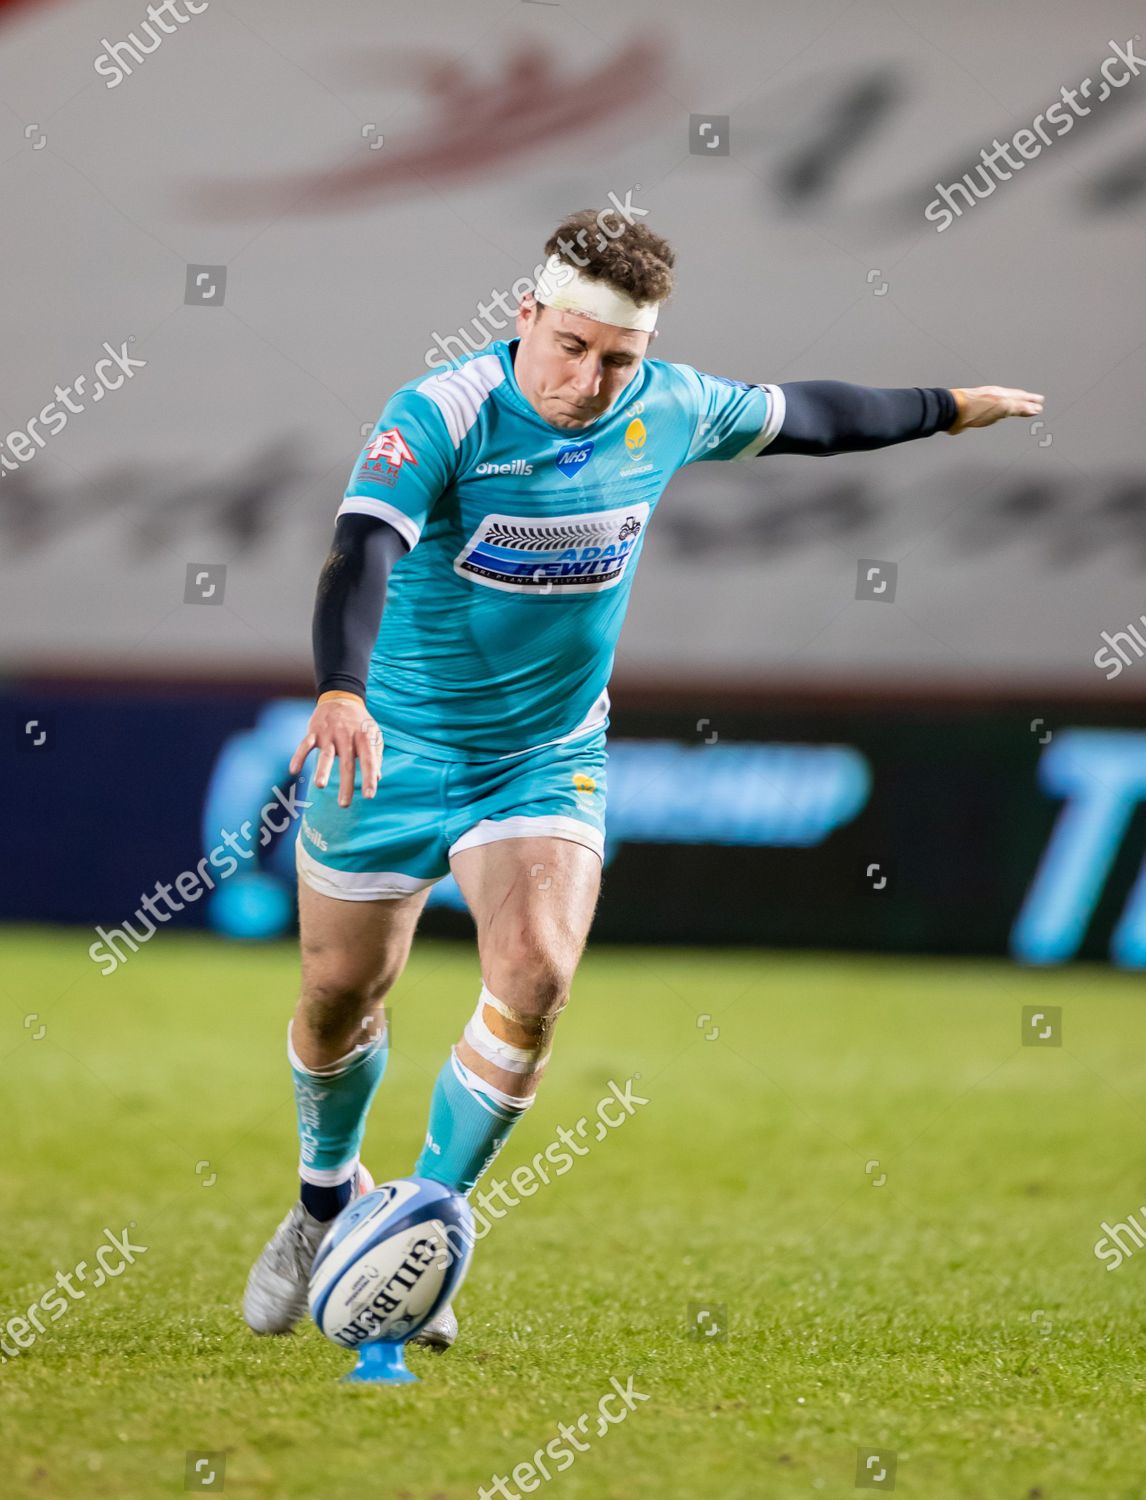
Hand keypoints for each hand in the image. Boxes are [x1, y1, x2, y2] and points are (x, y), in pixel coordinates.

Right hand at [289, 692, 381, 807]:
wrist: (341, 698)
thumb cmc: (360, 723)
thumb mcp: (374, 735)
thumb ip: (376, 755)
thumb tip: (377, 777)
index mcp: (364, 738)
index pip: (369, 761)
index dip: (369, 778)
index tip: (369, 796)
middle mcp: (347, 736)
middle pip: (347, 763)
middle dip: (346, 784)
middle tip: (344, 804)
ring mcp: (329, 733)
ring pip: (326, 754)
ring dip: (322, 770)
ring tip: (320, 786)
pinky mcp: (314, 731)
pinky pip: (304, 745)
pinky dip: (298, 757)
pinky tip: (294, 771)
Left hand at [947, 385, 1043, 432]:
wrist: (952, 411)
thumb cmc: (975, 407)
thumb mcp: (1003, 406)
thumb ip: (1019, 407)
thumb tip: (1035, 409)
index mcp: (1002, 394)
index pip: (1021, 397)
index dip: (1031, 401)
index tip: (1040, 402)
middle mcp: (994, 397)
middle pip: (1013, 398)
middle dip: (1025, 401)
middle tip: (1036, 402)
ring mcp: (984, 403)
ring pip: (1003, 404)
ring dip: (1013, 405)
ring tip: (1019, 407)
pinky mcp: (975, 413)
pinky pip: (992, 412)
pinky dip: (1000, 412)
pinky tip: (997, 414)